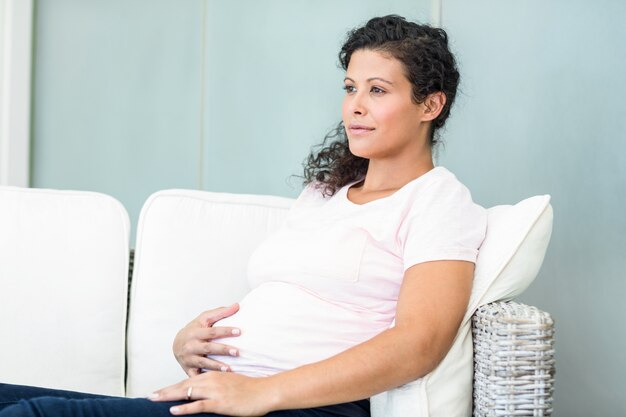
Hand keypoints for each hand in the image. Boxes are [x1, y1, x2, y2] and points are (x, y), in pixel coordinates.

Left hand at [149, 371, 275, 415]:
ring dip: (169, 396)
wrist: (265, 391)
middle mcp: (211, 381)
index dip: (172, 387)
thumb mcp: (230, 384)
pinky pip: (198, 406)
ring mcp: (214, 391)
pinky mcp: (220, 402)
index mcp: (213, 376)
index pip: (188, 381)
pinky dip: (184, 408)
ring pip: (186, 393)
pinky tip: (173, 411)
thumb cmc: (250, 389)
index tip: (160, 391)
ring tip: (154, 399)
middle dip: (165, 391)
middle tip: (150, 395)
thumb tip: (207, 394)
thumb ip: (217, 387)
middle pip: (183, 385)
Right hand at [173, 304, 241, 376]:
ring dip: (216, 366)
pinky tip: (215, 381)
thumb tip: (237, 305)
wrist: (177, 344)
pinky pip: (197, 376)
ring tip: (229, 369)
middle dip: (223, 350)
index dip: (226, 331)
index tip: (239, 331)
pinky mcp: (188, 370)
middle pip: (208, 348)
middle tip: (237, 352)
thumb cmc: (194, 329)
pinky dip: (205, 379)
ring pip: (203, 363)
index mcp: (196, 332)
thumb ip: (221, 312)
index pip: (212, 331)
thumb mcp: (204, 318)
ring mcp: (189, 359)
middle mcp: (191, 345)